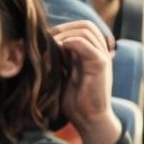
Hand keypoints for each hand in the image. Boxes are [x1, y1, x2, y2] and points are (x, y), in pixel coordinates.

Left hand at [53, 20, 119, 143]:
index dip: (63, 28)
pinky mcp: (100, 64)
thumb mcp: (65, 74)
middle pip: (86, 24)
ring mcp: (102, 56)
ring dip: (66, 33)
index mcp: (92, 53)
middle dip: (65, 27)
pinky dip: (70, 41)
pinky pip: (86, 43)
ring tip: (52, 44)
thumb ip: (61, 58)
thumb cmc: (75, 100)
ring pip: (87, 30)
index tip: (46, 37)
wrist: (89, 119)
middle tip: (48, 38)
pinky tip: (59, 49)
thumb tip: (42, 43)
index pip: (81, 27)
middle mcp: (99, 52)